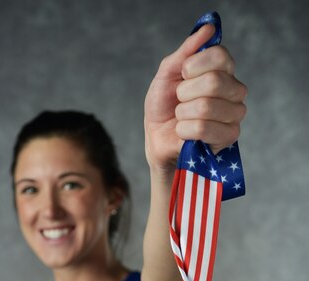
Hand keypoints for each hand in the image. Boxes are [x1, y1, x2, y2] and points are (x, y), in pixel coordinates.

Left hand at [144, 23, 246, 171]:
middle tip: (180, 101)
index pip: (221, 56)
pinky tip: (185, 132)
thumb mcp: (167, 74)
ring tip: (182, 117)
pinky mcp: (230, 136)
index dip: (195, 65)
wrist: (158, 139)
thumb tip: (208, 28)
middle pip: (214, 81)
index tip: (183, 75)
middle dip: (185, 92)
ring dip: (183, 113)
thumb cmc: (164, 107)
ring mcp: (235, 113)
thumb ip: (186, 52)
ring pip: (207, 106)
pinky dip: (184, 130)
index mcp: (223, 70)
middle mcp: (235, 89)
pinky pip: (203, 128)